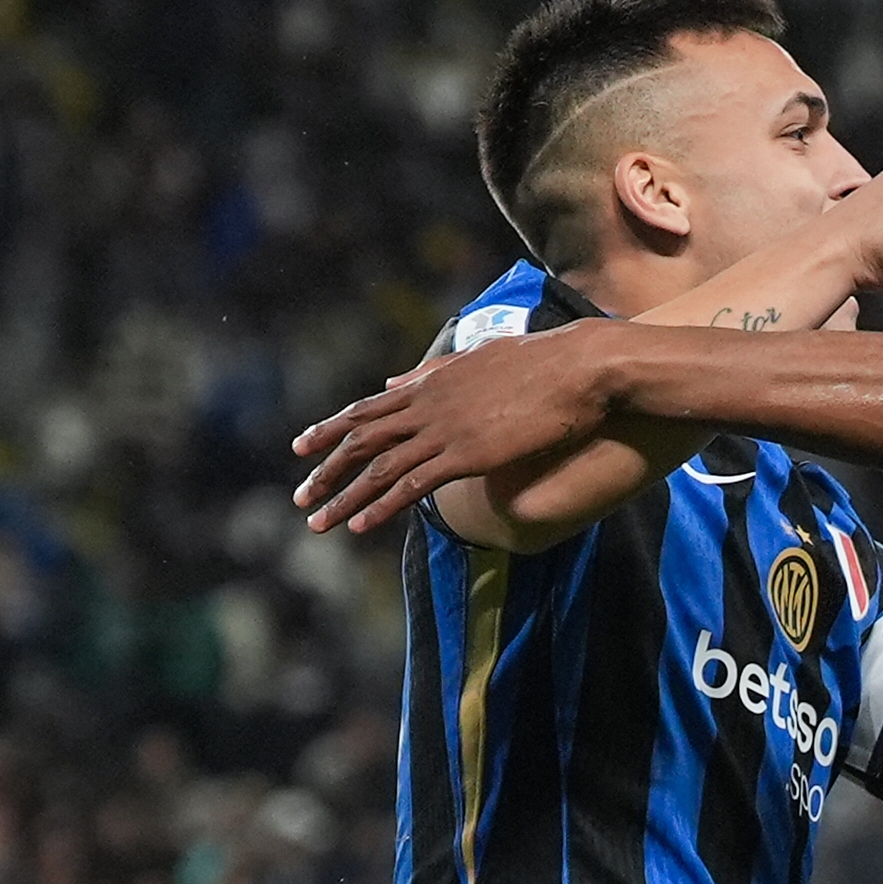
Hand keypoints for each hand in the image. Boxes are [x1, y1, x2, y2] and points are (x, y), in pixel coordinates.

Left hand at [291, 323, 616, 533]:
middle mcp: (427, 405)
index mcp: (431, 381)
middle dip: (325, 471)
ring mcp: (444, 430)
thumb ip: (434, 371)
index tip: (303, 448)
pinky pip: (411, 485)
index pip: (367, 409)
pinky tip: (361, 526)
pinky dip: (381, 507)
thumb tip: (397, 379)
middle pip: (360, 440)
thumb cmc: (545, 360)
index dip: (331, 430)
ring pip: (377, 467)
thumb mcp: (480, 357)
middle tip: (301, 498)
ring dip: (343, 499)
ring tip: (318, 524)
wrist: (581, 366)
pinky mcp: (467, 455)